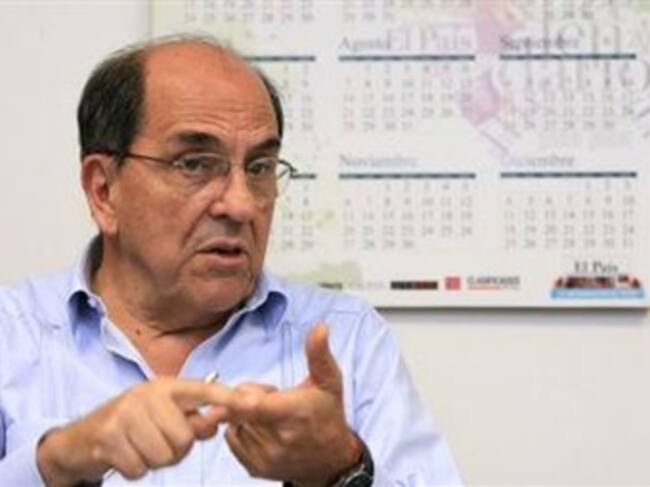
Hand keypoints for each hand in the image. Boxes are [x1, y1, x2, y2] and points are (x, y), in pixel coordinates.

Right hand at [36, 377, 231, 486]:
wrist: (79, 439)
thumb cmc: (132, 426)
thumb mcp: (162, 415)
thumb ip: (192, 419)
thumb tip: (217, 421)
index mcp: (165, 387)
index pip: (203, 390)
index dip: (228, 398)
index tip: (253, 403)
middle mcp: (146, 394)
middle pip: (185, 438)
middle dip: (175, 450)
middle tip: (156, 442)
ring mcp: (125, 414)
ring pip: (164, 455)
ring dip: (154, 461)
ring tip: (140, 448)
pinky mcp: (108, 437)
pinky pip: (140, 468)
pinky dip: (134, 469)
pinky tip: (124, 455)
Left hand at [224, 323, 361, 486]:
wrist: (331, 461)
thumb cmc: (328, 416)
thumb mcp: (329, 382)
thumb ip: (318, 353)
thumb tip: (320, 327)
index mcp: (293, 413)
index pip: (250, 405)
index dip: (235, 395)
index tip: (232, 389)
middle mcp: (277, 439)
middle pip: (238, 408)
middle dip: (248, 396)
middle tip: (272, 397)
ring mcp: (264, 456)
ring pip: (234, 422)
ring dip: (245, 414)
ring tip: (271, 415)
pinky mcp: (255, 468)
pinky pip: (232, 439)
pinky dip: (241, 429)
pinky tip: (263, 428)